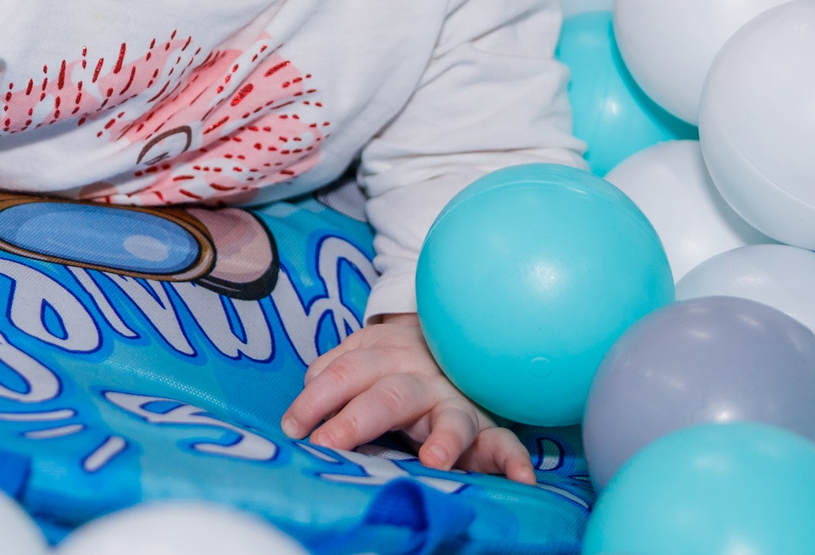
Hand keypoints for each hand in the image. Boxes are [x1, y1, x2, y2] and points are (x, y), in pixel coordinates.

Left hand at [278, 313, 532, 482]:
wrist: (456, 336)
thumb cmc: (396, 360)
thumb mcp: (362, 353)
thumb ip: (333, 371)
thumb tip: (307, 398)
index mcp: (384, 358)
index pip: (345, 374)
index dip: (317, 399)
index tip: (294, 428)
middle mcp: (421, 380)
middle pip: (388, 395)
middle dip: (357, 419)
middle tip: (329, 443)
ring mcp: (457, 402)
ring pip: (453, 417)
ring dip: (445, 438)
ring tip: (434, 460)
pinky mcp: (488, 427)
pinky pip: (504, 442)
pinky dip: (513, 459)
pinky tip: (521, 478)